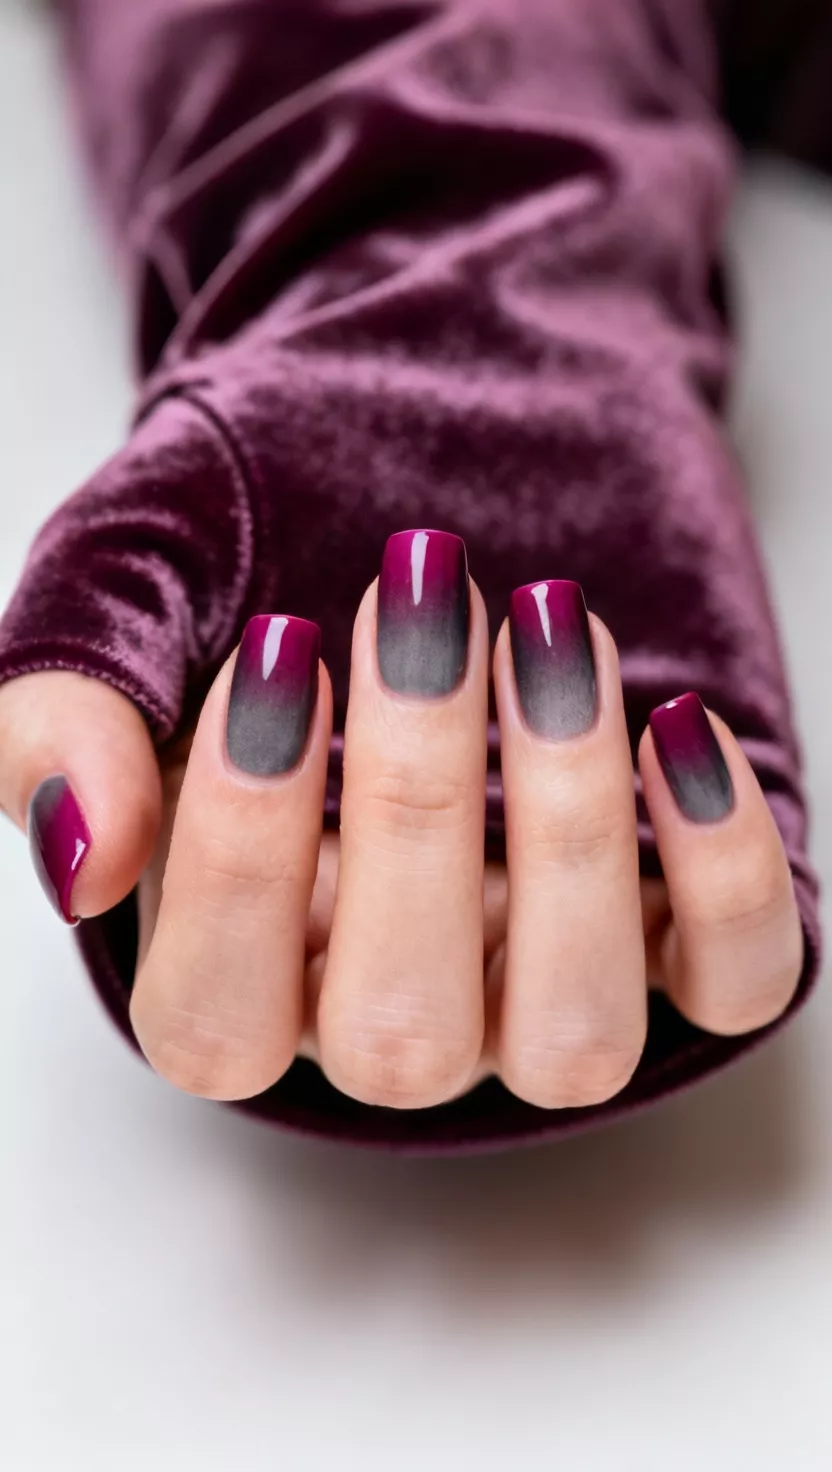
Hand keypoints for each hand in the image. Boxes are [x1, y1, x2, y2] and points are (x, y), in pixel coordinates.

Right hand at [0, 531, 803, 1109]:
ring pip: (574, 1038)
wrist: (442, 402)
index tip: (278, 656)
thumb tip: (84, 859)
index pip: (221, 1019)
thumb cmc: (272, 507)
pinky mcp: (683, 911)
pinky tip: (675, 724)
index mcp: (240, 950)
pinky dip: (727, 869)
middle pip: (401, 1037)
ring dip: (570, 837)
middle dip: (413, 805)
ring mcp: (543, 967)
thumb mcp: (128, 572)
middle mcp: (393, 995)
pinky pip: (738, 981)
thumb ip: (63, 707)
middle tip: (421, 591)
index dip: (243, 856)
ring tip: (550, 633)